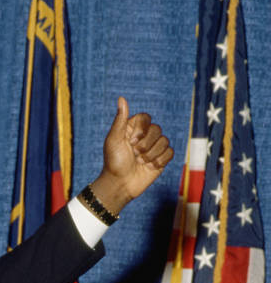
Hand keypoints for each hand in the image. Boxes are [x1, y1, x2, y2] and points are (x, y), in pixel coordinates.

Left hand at [91, 96, 173, 214]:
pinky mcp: (161, 158)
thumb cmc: (114, 162)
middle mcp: (145, 136)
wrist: (120, 184)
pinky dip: (159, 160)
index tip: (131, 141)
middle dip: (145, 145)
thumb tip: (121, 98)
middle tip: (134, 154)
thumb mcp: (114, 140)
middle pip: (157, 129)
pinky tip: (149, 167)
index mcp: (133, 128)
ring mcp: (154, 147)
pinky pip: (170, 152)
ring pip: (164, 141)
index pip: (146, 117)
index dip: (142, 129)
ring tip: (140, 162)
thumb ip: (120, 119)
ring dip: (151, 154)